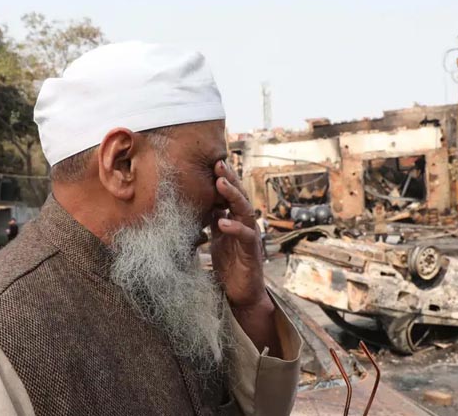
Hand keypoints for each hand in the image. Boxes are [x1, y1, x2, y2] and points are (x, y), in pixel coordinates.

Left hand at [210, 160, 269, 308]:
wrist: (241, 294)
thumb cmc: (230, 267)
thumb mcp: (217, 240)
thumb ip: (214, 222)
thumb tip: (205, 204)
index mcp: (236, 220)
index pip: (231, 195)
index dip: (224, 179)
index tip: (212, 163)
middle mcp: (246, 224)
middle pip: (240, 196)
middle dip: (229, 179)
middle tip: (218, 163)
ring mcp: (250, 236)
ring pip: (245, 210)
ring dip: (233, 195)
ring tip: (220, 182)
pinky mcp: (252, 251)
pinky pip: (245, 235)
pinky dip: (234, 227)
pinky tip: (222, 222)